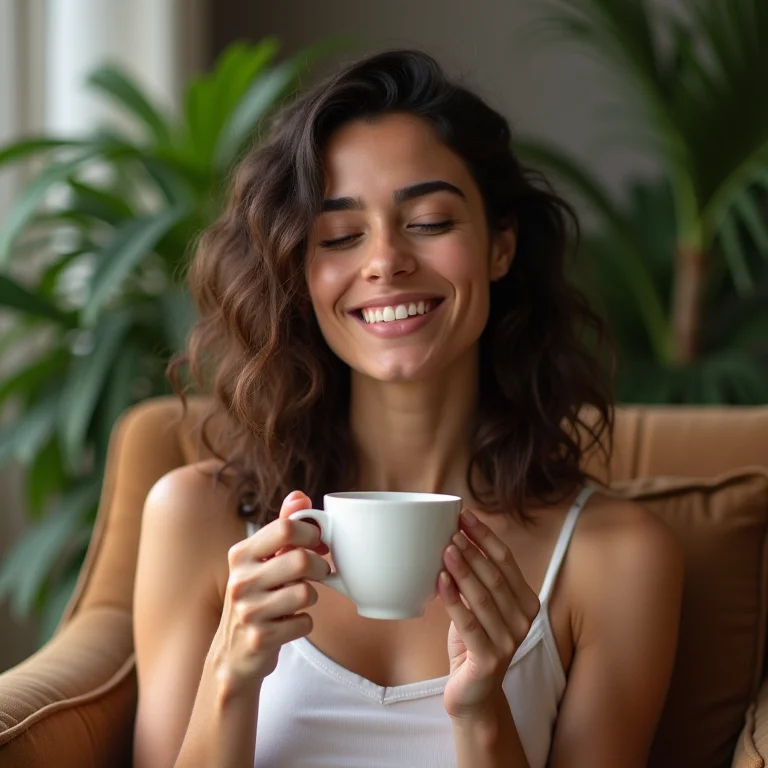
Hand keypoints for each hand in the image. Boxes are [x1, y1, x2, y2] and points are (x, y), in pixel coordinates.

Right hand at [210, 491, 329, 695]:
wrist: (233, 654)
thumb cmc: (256, 598)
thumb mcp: (262, 560)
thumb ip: (283, 527)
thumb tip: (300, 496)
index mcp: (241, 553)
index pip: (286, 527)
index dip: (311, 533)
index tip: (316, 543)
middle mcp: (240, 580)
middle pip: (300, 560)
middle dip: (319, 567)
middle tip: (317, 573)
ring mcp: (248, 611)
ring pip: (306, 592)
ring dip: (311, 597)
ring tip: (298, 600)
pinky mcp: (260, 638)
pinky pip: (305, 622)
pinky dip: (305, 623)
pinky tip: (289, 623)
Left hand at [439, 509, 539, 720]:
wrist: (474, 694)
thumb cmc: (475, 641)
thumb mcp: (481, 606)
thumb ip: (478, 578)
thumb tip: (456, 535)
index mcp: (526, 602)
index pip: (506, 561)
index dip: (486, 536)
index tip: (465, 516)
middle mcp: (523, 621)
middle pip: (495, 577)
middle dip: (472, 550)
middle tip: (450, 530)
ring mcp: (508, 641)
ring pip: (482, 597)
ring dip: (463, 570)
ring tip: (445, 549)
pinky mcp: (489, 659)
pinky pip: (468, 622)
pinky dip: (454, 599)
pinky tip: (440, 580)